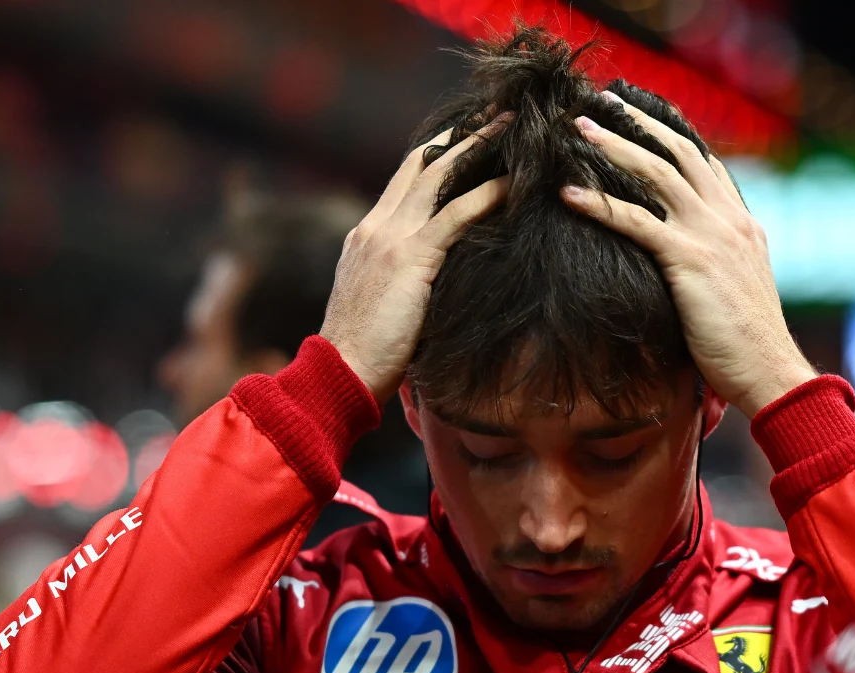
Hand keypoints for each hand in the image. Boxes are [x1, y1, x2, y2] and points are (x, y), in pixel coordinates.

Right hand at [321, 116, 512, 400]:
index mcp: (364, 237)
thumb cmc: (363, 356)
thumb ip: (404, 282)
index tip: (464, 139)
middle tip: (495, 116)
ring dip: (479, 148)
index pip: (402, 182)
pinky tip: (515, 184)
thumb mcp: (381, 306)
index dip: (434, 156)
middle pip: (420, 165)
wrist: (339, 373)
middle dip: (459, 137)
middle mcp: (374, 228)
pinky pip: (457, 214)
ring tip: (513, 129)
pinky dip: (488, 194)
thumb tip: (435, 284)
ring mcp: (389, 238)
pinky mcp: (410, 258)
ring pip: (439, 177)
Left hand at [562, 96, 815, 418]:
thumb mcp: (737, 290)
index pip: (705, 164)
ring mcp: (711, 235)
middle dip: (638, 122)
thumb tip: (687, 264)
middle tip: (602, 102)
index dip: (672, 136)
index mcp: (743, 224)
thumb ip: (717, 263)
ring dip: (613, 146)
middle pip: (679, 152)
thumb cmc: (747, 346)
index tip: (640, 117)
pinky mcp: (689, 259)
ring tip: (577, 129)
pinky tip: (568, 194)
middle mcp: (729, 219)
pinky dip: (599, 204)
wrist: (770, 372)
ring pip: (656, 173)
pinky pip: (636, 221)